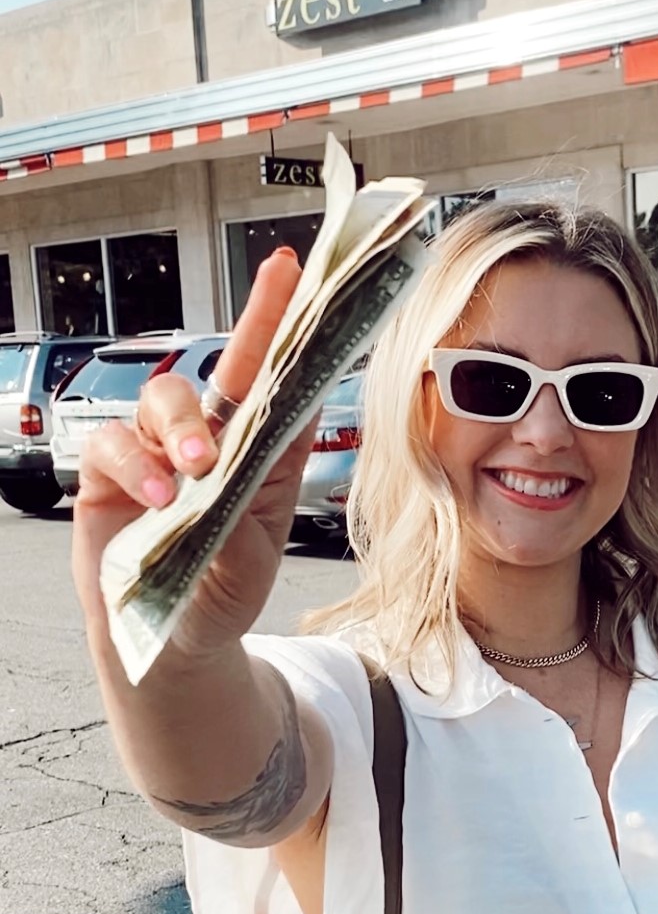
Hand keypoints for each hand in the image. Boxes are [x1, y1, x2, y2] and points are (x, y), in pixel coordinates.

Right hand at [72, 249, 315, 660]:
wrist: (175, 643)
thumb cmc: (223, 588)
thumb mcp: (258, 545)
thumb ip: (259, 490)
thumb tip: (266, 432)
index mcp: (255, 447)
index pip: (268, 373)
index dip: (275, 320)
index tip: (291, 270)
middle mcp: (206, 439)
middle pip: (212, 371)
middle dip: (227, 364)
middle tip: (228, 435)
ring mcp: (155, 453)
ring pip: (160, 399)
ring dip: (179, 432)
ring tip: (193, 479)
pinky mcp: (110, 476)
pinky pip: (113, 444)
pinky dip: (136, 466)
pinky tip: (157, 498)